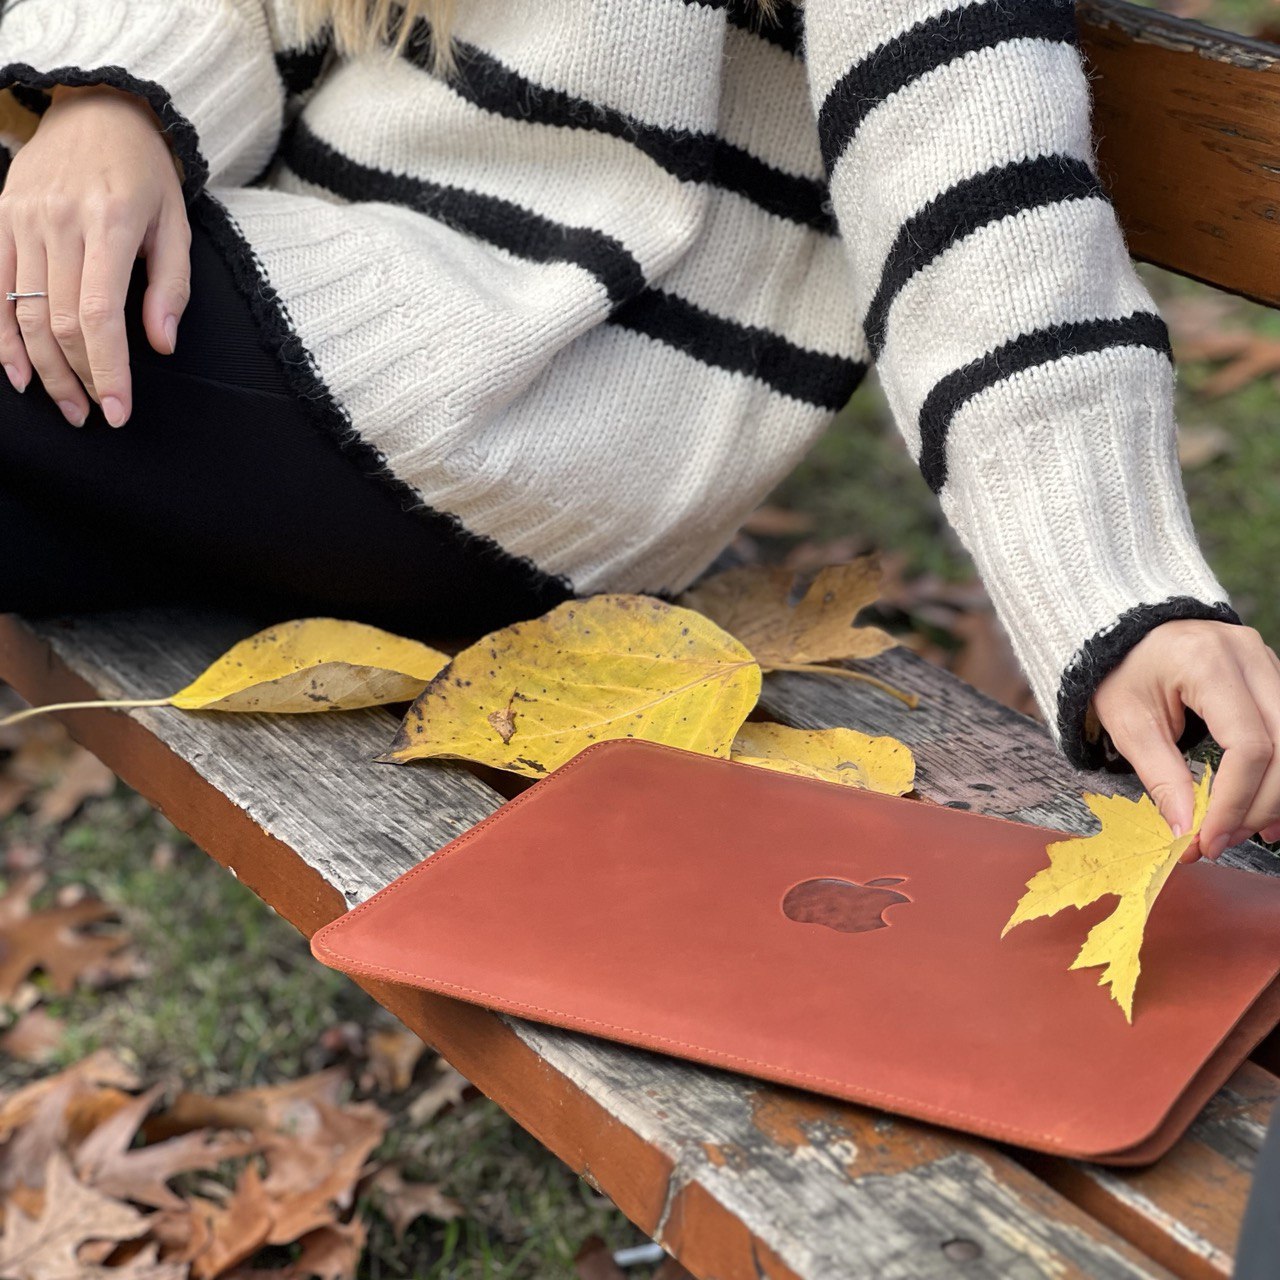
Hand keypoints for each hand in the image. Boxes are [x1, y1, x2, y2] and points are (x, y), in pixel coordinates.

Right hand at [0, 82, 190, 425]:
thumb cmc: (146, 175)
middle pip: (59, 322)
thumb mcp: (177, 227)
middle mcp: (58, 222)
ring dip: (43, 368)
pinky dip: (2, 336)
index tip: (119, 411)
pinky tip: (18, 372)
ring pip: (23, 311)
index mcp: (109, 224)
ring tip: (67, 405)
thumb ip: (171, 288)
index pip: (100, 316)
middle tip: (95, 416)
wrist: (98, 110)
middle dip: (77, 379)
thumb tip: (161, 345)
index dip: (108, 371)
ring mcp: (22, 219)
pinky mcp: (1, 219)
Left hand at [1090, 620, 1279, 861]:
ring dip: (1279, 796)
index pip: (1248, 747)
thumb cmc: (1121, 671)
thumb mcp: (1127, 722)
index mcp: (1208, 663)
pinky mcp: (1275, 677)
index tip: (1208, 840)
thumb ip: (1159, 775)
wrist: (1129, 630)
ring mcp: (1270, 664)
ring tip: (1248, 831)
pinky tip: (1269, 809)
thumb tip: (1185, 830)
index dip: (1235, 802)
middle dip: (1259, 806)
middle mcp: (1251, 658)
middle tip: (1222, 841)